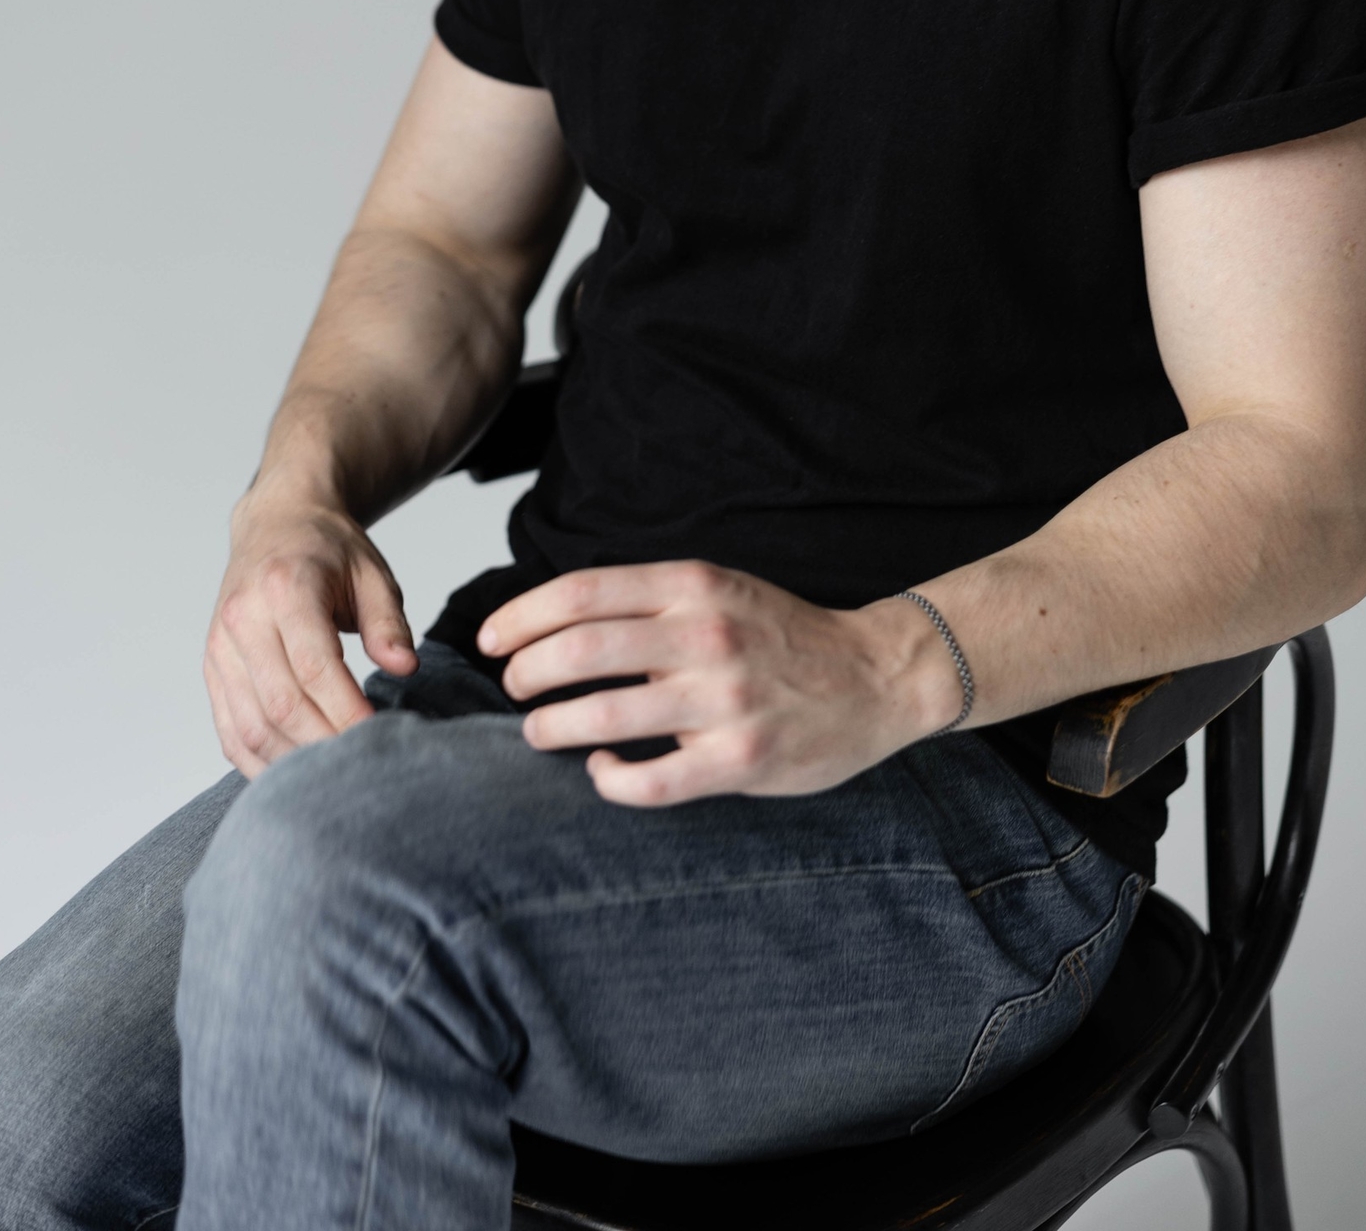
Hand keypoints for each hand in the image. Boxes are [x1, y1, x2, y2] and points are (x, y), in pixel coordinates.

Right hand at [204, 487, 415, 777]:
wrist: (276, 523)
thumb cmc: (329, 550)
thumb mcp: (372, 572)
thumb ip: (388, 621)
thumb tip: (404, 668)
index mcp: (285, 587)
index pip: (314, 665)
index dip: (347, 709)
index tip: (380, 737)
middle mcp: (242, 618)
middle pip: (280, 703)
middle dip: (324, 744)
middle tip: (364, 768)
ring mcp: (220, 647)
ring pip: (250, 725)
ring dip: (292, 762)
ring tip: (334, 780)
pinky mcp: (213, 669)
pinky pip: (229, 730)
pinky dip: (259, 760)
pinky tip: (293, 776)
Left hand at [478, 560, 960, 805]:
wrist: (875, 676)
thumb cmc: (779, 634)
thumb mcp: (717, 588)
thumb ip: (647, 602)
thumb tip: (554, 622)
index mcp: (693, 585)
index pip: (581, 593)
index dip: (521, 616)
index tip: (490, 638)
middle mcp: (704, 637)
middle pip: (579, 650)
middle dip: (526, 672)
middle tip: (513, 687)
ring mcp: (722, 701)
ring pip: (603, 716)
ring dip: (552, 727)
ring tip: (538, 732)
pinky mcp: (739, 758)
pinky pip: (651, 780)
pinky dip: (611, 779)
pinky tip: (602, 771)